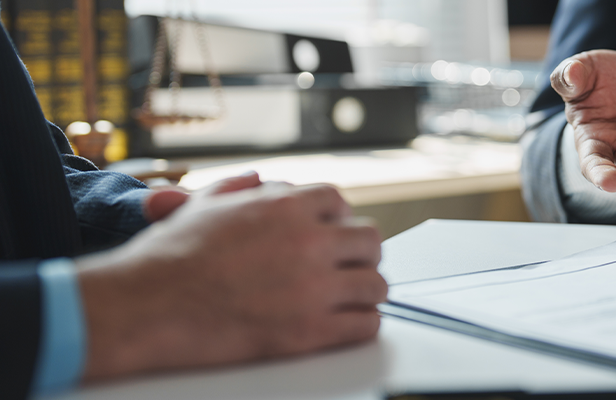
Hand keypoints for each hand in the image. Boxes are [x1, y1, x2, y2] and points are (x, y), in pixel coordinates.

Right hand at [77, 177, 385, 380]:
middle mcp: (307, 242)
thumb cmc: (166, 260)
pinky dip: (361, 324)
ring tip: (350, 297)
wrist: (145, 307)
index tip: (332, 234)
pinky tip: (347, 323)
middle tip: (347, 267)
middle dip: (358, 253)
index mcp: (285, 206)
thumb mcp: (202, 205)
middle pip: (368, 240)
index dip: (335, 219)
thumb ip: (238, 188)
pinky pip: (365, 325)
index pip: (338, 202)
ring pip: (375, 284)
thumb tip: (259, 181)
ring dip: (365, 289)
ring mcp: (313, 288)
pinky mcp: (311, 331)